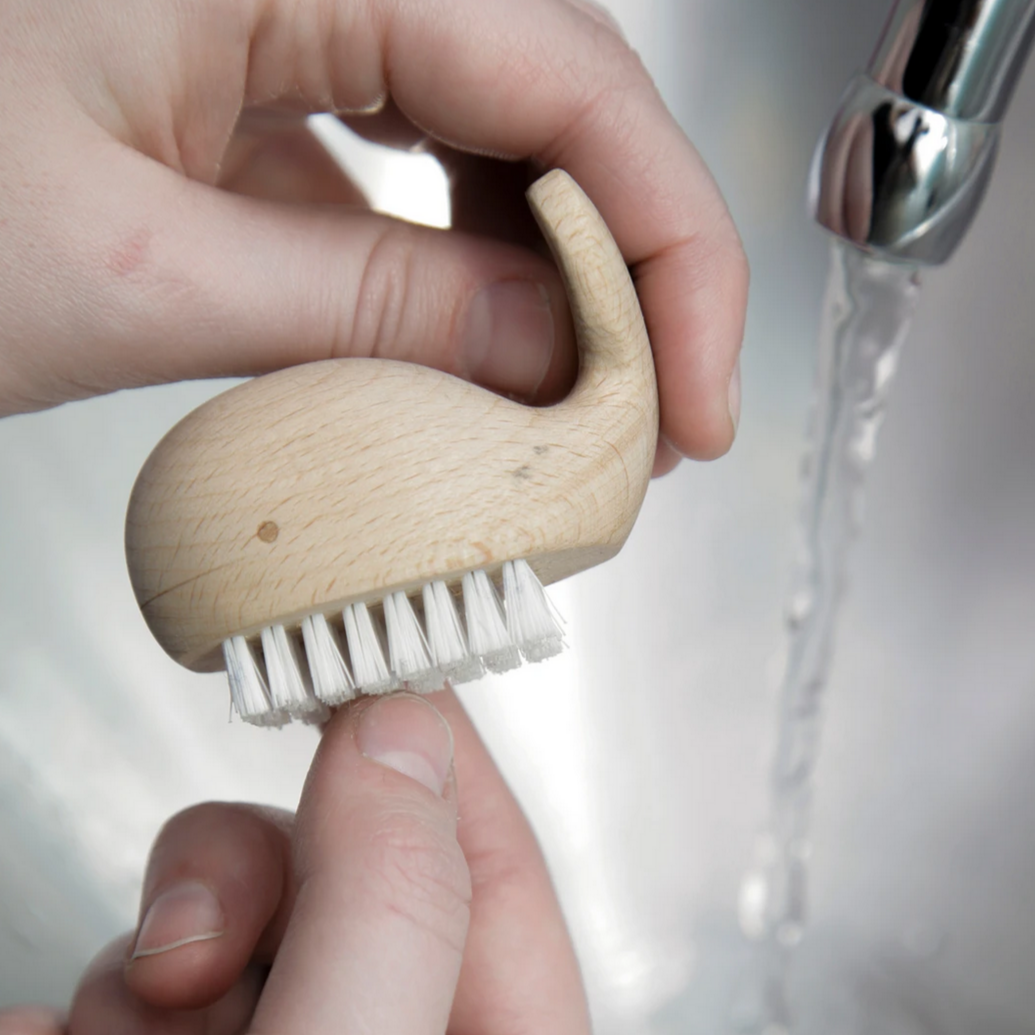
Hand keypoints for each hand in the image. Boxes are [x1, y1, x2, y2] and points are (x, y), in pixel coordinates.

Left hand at [0, 0, 746, 472]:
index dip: (671, 252)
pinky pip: (399, 169)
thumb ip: (370, 311)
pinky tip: (470, 354)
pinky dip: (452, 270)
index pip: (575, 78)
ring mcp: (279, 10)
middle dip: (628, 272)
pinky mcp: (247, 82)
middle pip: (555, 101)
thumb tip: (551, 359)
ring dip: (549, 276)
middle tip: (656, 417)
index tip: (700, 399)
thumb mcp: (135, 274)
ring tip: (581, 404)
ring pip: (486, 136)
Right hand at [0, 691, 588, 1032]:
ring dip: (158, 955)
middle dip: (259, 873)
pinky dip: (95, 1003)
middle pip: (345, 874)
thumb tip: (401, 735)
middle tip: (202, 942)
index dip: (443, 762)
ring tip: (134, 1029)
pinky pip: (137, 979)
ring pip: (230, 919)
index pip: (499, 874)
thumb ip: (388, 908)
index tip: (384, 671)